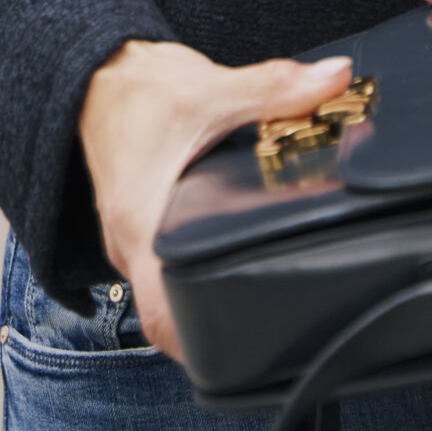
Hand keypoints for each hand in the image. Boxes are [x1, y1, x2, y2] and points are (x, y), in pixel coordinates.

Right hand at [78, 38, 352, 357]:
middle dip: (218, 328)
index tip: (243, 353)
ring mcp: (132, 242)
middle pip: (169, 313)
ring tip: (265, 294)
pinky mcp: (141, 232)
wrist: (95, 77)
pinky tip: (236, 254)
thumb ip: (275, 87)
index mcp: (141, 221)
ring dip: (205, 298)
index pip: (160, 314)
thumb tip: (337, 78)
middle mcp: (131, 243)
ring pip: (168, 292)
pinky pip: (167, 267)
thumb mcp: (210, 88)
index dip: (197, 346)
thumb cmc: (140, 91)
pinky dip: (196, 270)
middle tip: (277, 327)